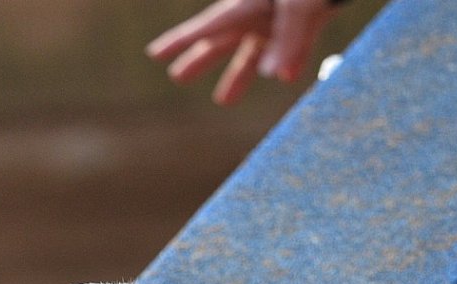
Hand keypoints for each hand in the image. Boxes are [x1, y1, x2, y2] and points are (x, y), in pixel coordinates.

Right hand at [146, 0, 339, 105]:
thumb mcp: (301, 7)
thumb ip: (291, 41)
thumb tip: (276, 78)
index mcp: (247, 5)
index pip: (208, 27)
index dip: (180, 41)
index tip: (155, 54)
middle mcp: (258, 15)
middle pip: (222, 41)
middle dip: (199, 60)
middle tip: (176, 76)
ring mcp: (278, 23)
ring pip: (252, 55)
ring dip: (237, 77)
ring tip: (222, 101)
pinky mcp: (301, 28)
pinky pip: (289, 52)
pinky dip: (284, 63)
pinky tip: (280, 76)